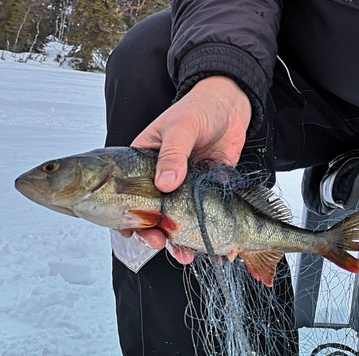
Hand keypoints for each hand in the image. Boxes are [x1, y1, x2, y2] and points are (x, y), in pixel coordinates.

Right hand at [121, 75, 251, 258]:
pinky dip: (210, 234)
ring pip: (179, 221)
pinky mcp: (208, 191)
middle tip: (161, 243)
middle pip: (152, 214)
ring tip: (187, 255)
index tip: (132, 231)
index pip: (127, 193)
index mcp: (144, 162)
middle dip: (155, 234)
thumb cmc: (198, 108)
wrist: (232, 104)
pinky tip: (216, 248)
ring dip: (182, 241)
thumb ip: (172, 154)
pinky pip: (206, 216)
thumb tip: (165, 184)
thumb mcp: (180, 127)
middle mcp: (161, 178)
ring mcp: (185, 187)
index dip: (126, 216)